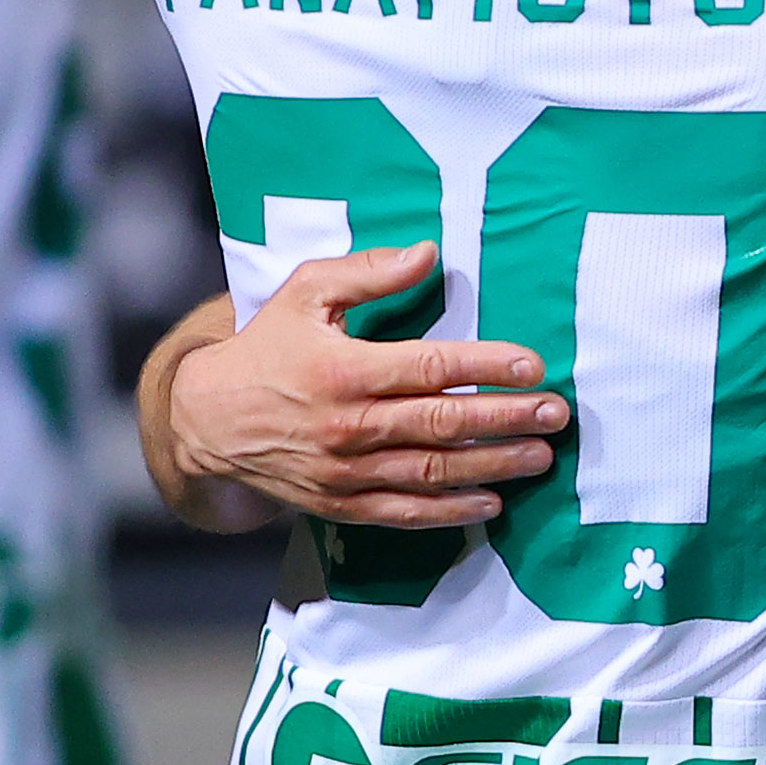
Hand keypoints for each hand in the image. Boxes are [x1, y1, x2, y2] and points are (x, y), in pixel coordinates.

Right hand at [152, 244, 565, 532]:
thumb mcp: (305, 292)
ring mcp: (345, 472)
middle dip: (506, 420)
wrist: (209, 420)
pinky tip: (490, 503)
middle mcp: (347, 425)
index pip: (430, 368)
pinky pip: (404, 512)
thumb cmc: (267, 347)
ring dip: (492, 467)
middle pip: (442, 424)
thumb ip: (367, 271)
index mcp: (343, 369)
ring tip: (539, 457)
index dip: (486, 368)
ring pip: (432, 472)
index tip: (534, 366)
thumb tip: (428, 252)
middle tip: (556, 414)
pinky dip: (450, 512)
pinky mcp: (340, 505)